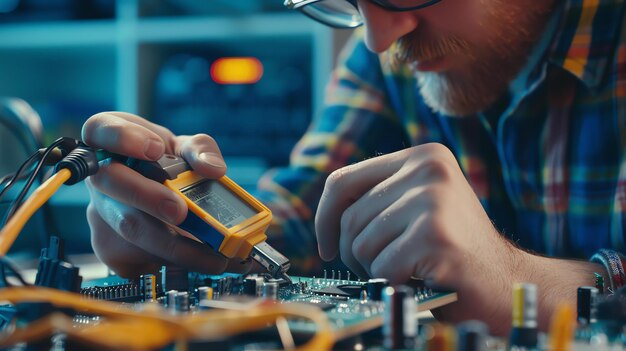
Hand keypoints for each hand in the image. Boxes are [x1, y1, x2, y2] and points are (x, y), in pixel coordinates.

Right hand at [82, 112, 250, 277]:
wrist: (162, 197)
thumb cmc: (167, 165)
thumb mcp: (185, 147)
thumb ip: (200, 149)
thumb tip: (213, 169)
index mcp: (112, 142)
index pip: (99, 129)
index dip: (122, 138)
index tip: (154, 150)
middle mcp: (100, 178)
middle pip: (112, 185)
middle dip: (149, 199)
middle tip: (182, 211)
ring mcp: (101, 214)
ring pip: (128, 229)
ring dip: (173, 245)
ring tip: (213, 254)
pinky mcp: (109, 247)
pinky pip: (136, 258)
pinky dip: (172, 262)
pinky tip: (198, 261)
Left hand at [316, 143, 523, 332]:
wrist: (506, 281)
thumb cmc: (452, 249)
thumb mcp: (416, 206)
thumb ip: (378, 198)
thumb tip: (325, 216)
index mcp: (422, 156)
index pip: (342, 181)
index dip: (324, 218)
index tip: (328, 246)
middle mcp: (428, 168)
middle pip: (349, 217)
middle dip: (354, 252)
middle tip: (385, 266)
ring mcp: (433, 199)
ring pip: (360, 243)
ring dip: (375, 268)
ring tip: (409, 269)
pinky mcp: (435, 235)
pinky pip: (382, 267)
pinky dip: (393, 282)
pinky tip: (419, 279)